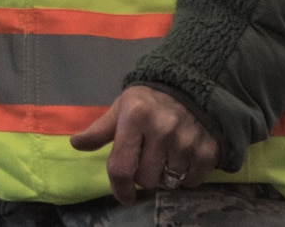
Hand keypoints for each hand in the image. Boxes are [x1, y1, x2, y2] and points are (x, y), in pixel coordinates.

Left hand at [69, 85, 218, 203]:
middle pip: (146, 179)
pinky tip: (182, 159)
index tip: (123, 195)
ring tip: (165, 157)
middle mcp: (162, 129)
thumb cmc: (149, 102)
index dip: (119, 187)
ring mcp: (187, 141)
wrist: (192, 88)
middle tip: (147, 159)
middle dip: (143, 175)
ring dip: (164, 176)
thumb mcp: (122, 108)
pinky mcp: (208, 151)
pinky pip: (191, 182)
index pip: (122, 166)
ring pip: (169, 182)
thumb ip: (100, 130)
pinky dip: (185, 177)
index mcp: (135, 117)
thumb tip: (76, 144)